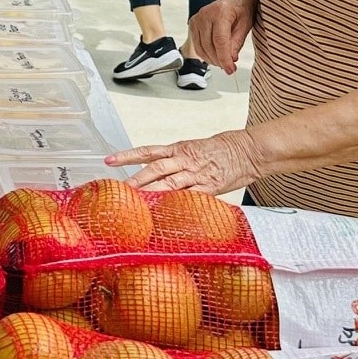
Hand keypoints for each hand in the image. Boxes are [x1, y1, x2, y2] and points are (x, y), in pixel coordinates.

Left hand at [106, 129, 261, 193]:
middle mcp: (184, 160)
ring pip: (169, 182)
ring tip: (134, 200)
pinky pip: (191, 195)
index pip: (148, 152)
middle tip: (118, 189)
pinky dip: (178, 202)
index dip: (127, 155)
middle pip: (154, 169)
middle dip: (135, 179)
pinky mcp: (210, 187)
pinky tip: (165, 209)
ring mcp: (197, 174)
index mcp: (179, 149)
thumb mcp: (194, 149)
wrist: (248, 150)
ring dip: (151, 191)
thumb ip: (174, 161)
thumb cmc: (222, 150)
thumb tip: (153, 171)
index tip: (109, 161)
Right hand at [189, 0, 255, 73]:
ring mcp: (197, 19)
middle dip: (220, 61)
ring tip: (224, 62)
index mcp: (220, 12)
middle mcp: (205, 14)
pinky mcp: (193, 23)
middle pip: (209, 46)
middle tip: (230, 68)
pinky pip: (197, 45)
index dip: (224, 58)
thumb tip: (231, 59)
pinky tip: (215, 56)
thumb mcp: (246, 25)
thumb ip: (237, 42)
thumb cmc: (243, 8)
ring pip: (201, 48)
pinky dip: (205, 54)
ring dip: (212, 59)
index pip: (220, 40)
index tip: (230, 69)